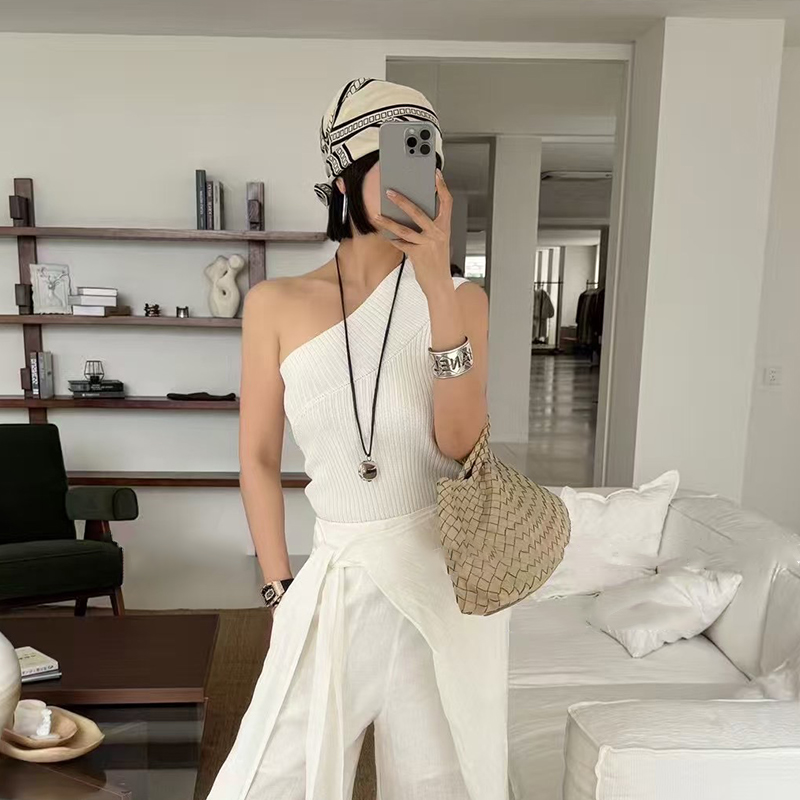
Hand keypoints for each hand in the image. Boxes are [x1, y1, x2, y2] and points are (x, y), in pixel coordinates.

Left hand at [373, 169, 452, 296]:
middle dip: (402, 201)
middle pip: (418, 212)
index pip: (447, 203)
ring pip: (404, 229)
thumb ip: (429, 227)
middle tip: (389, 192)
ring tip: (377, 216)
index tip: (436, 174)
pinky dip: (393, 239)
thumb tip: (411, 213)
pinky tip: (385, 235)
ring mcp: (428, 244)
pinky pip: (401, 244)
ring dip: (388, 222)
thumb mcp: (439, 241)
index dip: (442, 187)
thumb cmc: (437, 261)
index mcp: (445, 227)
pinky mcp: (418, 255)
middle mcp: (437, 233)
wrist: (440, 283)